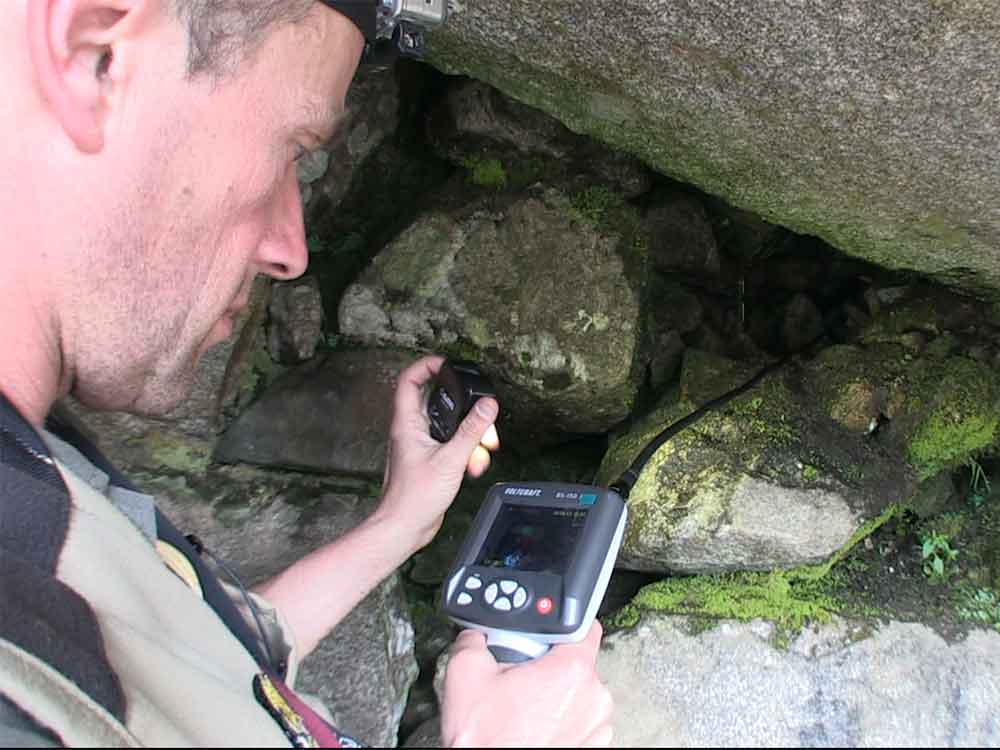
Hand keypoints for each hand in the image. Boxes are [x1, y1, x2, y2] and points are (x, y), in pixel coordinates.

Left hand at [374, 355, 499, 551]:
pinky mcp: (429, 460)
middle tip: (483, 419)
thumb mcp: (450, 460)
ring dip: (469, 436)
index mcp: (407, 423)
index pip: (410, 380)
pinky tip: (473, 466)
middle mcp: (411, 430)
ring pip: (449, 427)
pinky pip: (450, 445)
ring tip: (483, 450)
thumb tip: (487, 405)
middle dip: (465, 410)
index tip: (448, 364)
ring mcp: (420, 445)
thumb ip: (471, 431)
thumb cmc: (414, 498)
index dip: (427, 366)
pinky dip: (465, 452)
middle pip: (439, 403)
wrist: (404, 528)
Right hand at [440, 623, 613, 746]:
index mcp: (572, 670)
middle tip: (519, 677)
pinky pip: (581, 719)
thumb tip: (478, 634)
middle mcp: (594, 697)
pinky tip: (533, 725)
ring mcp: (596, 726)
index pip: (584, 626)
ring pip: (579, 691)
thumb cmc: (485, 741)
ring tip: (523, 706)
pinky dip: (562, 719)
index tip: (543, 634)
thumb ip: (476, 639)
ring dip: (556, 693)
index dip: (559, 626)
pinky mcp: (591, 747)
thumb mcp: (465, 673)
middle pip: (577, 660)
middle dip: (549, 663)